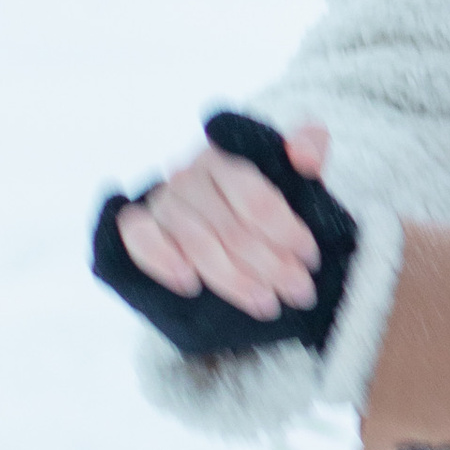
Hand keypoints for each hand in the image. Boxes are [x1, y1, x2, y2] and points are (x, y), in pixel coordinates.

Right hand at [116, 122, 331, 319]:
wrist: (228, 229)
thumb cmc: (261, 200)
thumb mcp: (290, 171)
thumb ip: (308, 146)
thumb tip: (304, 155)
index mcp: (225, 156)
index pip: (254, 197)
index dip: (285, 230)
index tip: (310, 257)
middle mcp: (189, 175)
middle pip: (230, 227)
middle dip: (270, 265)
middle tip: (299, 291)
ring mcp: (162, 201)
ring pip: (195, 241)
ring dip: (233, 278)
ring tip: (266, 303)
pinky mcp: (139, 225)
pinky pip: (140, 239)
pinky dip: (162, 260)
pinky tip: (189, 284)